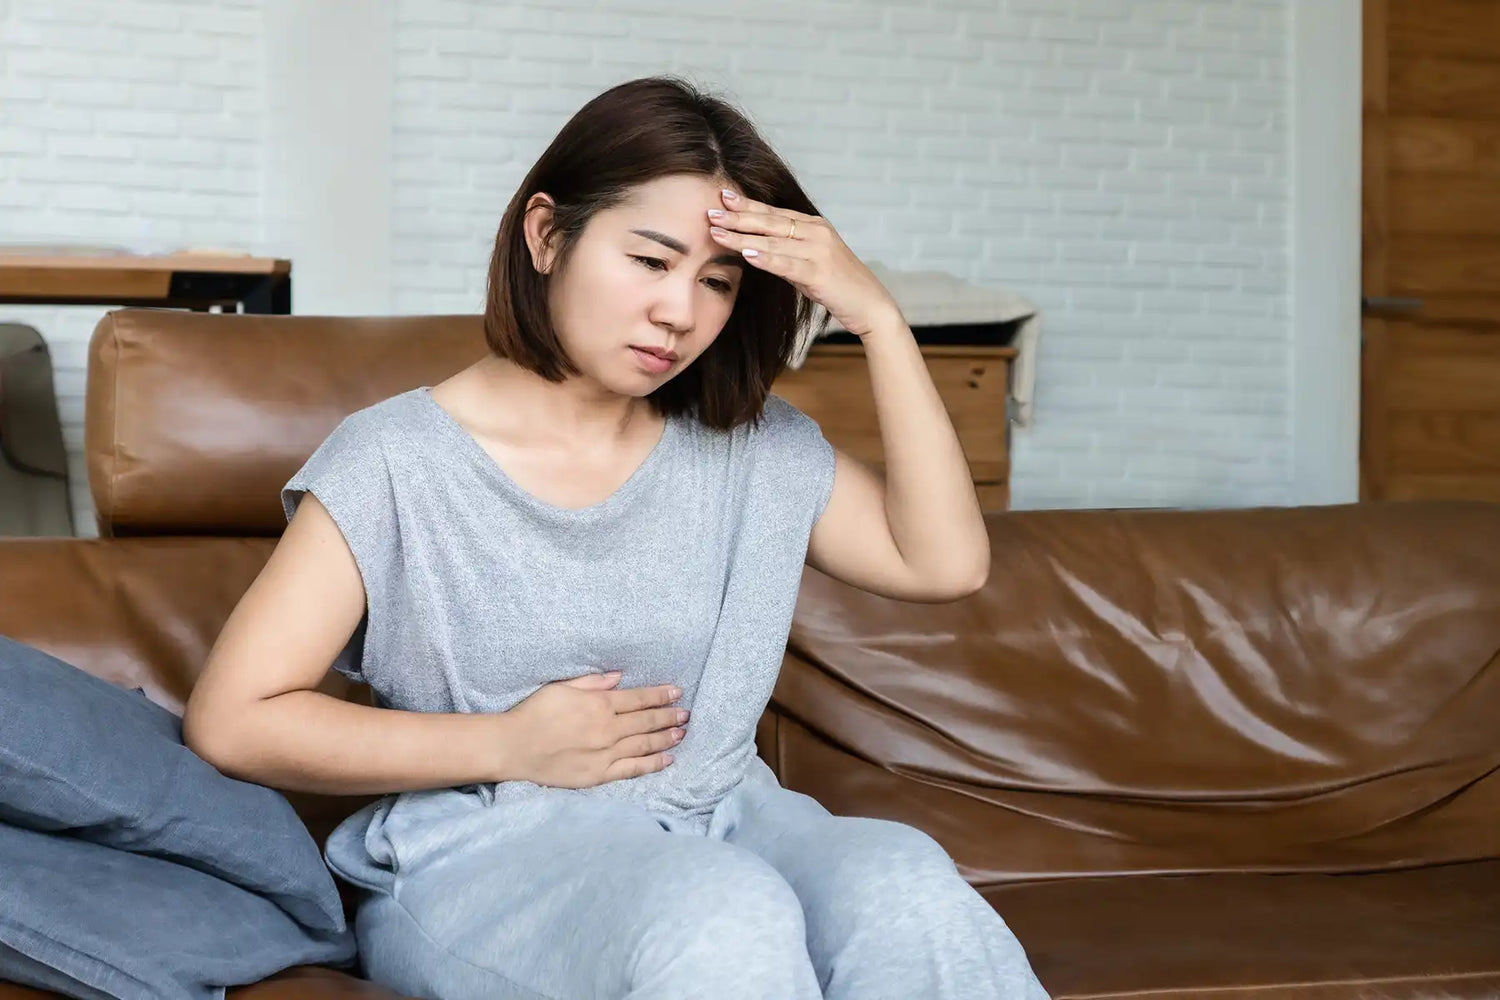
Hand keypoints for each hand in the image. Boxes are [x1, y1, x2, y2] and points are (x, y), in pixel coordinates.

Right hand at [504, 671, 686, 787]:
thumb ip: (593, 682)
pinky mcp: (599, 775)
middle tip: (686, 714)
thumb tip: (619, 678)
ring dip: (666, 738)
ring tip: (682, 734)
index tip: (677, 692)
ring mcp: (605, 754)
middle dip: (669, 717)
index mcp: (599, 704)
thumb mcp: (561, 687)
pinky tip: (667, 759)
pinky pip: (632, 769)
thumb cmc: (533, 713)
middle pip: (647, 721)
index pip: (639, 699)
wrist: (513, 748)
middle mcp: (607, 729)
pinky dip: (652, 764)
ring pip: (644, 745)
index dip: (660, 695)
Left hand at [708, 188, 901, 338]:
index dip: (748, 205)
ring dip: (742, 237)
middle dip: (738, 217)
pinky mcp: (819, 273)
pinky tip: (747, 254)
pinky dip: (766, 258)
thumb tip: (756, 249)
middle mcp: (817, 233)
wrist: (871, 305)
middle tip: (711, 211)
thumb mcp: (810, 264)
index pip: (774, 213)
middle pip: (770, 222)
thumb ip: (787, 254)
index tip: (723, 197)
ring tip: (717, 232)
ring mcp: (819, 251)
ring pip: (773, 241)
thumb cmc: (839, 287)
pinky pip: (787, 264)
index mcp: (815, 226)